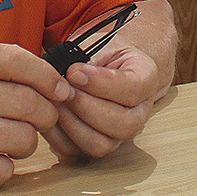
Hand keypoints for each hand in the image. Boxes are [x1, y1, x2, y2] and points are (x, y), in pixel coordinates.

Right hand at [0, 42, 71, 190]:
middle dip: (45, 116)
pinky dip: (3, 170)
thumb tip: (48, 76)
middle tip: (39, 122)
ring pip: (24, 138)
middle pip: (31, 104)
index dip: (49, 77)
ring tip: (7, 142)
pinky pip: (4, 170)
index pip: (20, 60)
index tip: (60, 90)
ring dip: (25, 145)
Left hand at [43, 43, 169, 159]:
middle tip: (63, 90)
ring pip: (101, 145)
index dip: (101, 83)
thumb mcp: (102, 44)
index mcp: (146, 80)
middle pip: (122, 124)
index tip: (74, 71)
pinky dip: (57, 135)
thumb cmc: (104, 54)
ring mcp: (118, 134)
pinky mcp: (93, 145)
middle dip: (86, 107)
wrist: (107, 67)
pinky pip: (75, 151)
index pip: (133, 89)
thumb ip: (89, 58)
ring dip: (72, 124)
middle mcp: (138, 113)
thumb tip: (70, 75)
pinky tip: (49, 114)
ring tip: (55, 102)